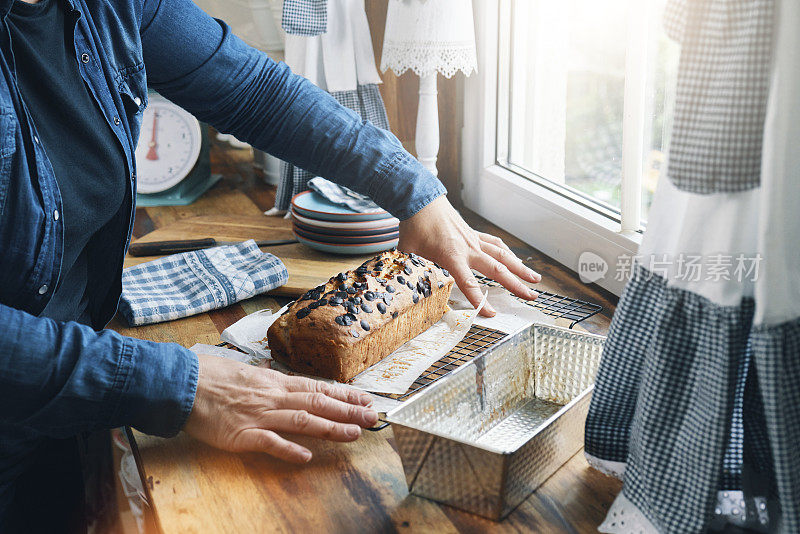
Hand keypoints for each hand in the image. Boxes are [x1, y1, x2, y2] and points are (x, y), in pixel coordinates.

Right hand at [184, 354, 378, 462]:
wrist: (182, 383)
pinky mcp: (241, 434)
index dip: (344, 394)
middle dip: (348, 410)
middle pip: (318, 403)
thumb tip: (277, 377)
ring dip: (329, 428)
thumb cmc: (211, 376)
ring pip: (302, 420)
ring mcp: (259, 415)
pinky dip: (288, 449)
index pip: (317, 387)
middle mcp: (273, 397)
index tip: (365, 399)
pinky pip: (268, 442)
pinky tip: (305, 458)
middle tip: (372, 417)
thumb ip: (265, 379)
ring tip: (353, 434)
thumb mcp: (245, 370)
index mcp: (275, 382)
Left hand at [399, 196, 540, 316]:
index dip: (481, 300)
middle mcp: (468, 248)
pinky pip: (495, 244)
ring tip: (536, 279)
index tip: (492, 314)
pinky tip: (516, 260)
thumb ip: (412, 271)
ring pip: (503, 255)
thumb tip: (406, 288)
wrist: (421, 200)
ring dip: (520, 268)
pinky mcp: (473, 234)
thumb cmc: (414, 226)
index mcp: (452, 256)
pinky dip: (508, 252)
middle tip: (532, 297)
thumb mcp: (409, 253)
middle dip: (516, 285)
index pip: (469, 283)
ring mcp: (473, 240)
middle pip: (497, 270)